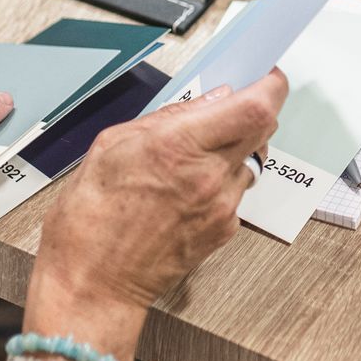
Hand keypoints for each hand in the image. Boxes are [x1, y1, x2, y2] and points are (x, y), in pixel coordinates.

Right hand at [27, 72, 287, 327]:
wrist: (92, 284)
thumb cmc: (90, 219)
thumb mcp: (112, 145)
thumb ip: (170, 117)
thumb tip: (211, 100)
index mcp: (179, 146)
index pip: (256, 107)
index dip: (270, 85)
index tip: (266, 76)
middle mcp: (209, 177)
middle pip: (264, 130)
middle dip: (253, 112)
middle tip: (227, 112)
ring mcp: (221, 207)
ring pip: (250, 162)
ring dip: (232, 153)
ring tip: (189, 163)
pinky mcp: (224, 231)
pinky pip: (236, 194)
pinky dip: (220, 185)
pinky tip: (183, 194)